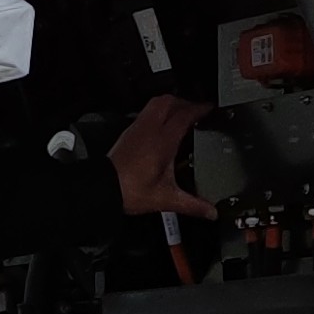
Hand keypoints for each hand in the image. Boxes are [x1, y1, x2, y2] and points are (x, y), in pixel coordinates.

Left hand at [108, 95, 215, 219]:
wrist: (103, 188)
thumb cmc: (129, 190)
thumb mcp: (166, 199)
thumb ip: (192, 205)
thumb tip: (210, 212)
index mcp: (162, 141)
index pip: (184, 115)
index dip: (200, 108)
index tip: (210, 108)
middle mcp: (149, 130)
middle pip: (169, 101)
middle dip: (186, 102)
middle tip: (197, 109)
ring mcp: (136, 129)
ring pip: (155, 104)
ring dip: (170, 104)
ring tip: (181, 113)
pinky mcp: (128, 133)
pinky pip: (145, 113)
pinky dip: (157, 113)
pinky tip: (161, 127)